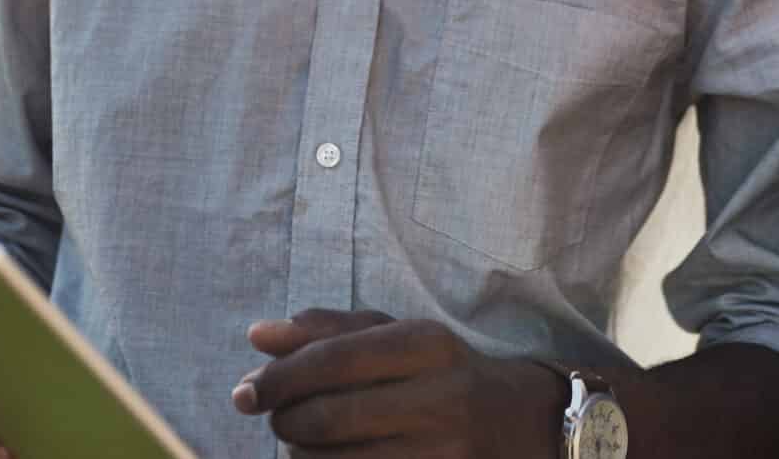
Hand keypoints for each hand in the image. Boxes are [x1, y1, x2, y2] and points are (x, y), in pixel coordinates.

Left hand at [231, 309, 563, 456]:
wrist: (534, 427)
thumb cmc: (449, 374)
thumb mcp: (401, 337)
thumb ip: (330, 332)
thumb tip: (257, 335)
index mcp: (428, 344)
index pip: (331, 360)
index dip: (276, 380)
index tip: (245, 392)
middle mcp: (441, 398)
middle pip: (328, 418)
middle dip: (284, 422)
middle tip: (278, 421)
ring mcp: (445, 453)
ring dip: (302, 457)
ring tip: (303, 445)